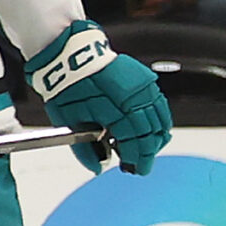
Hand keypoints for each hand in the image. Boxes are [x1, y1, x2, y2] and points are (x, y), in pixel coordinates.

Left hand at [30, 22, 172, 174]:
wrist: (68, 57)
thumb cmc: (66, 86)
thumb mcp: (68, 122)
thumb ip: (84, 149)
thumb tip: (97, 167)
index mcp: (114, 111)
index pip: (135, 143)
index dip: (137, 159)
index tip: (134, 169)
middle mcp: (133, 99)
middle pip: (151, 133)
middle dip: (147, 152)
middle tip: (140, 164)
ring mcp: (142, 87)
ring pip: (160, 119)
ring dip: (155, 137)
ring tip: (146, 149)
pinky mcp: (144, 79)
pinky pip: (159, 103)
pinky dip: (158, 119)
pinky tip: (153, 128)